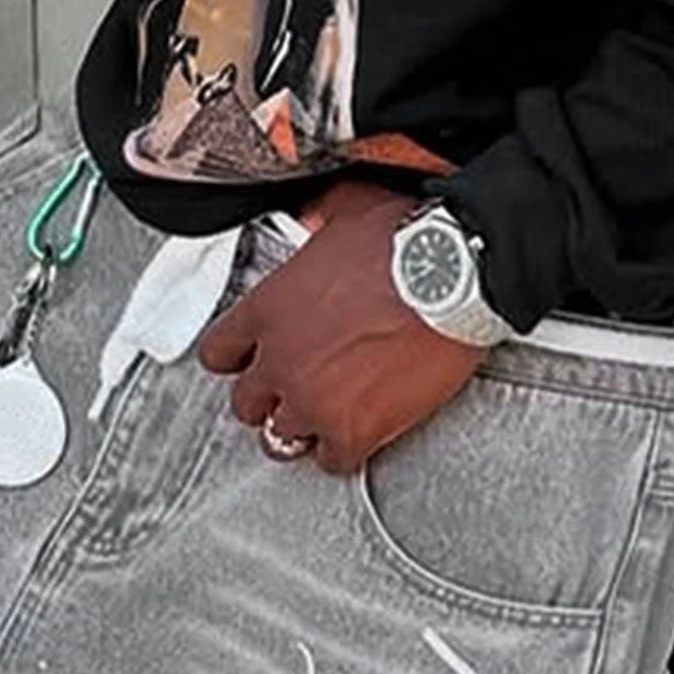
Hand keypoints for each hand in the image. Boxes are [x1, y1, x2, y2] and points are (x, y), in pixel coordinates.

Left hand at [198, 186, 487, 475]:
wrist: (454, 278)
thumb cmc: (406, 244)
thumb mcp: (342, 213)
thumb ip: (312, 225)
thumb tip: (311, 219)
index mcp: (267, 309)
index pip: (218, 353)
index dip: (236, 360)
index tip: (252, 363)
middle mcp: (280, 360)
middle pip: (246, 404)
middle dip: (269, 399)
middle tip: (293, 393)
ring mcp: (312, 400)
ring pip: (280, 439)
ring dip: (301, 430)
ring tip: (322, 421)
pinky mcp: (353, 430)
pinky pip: (331, 461)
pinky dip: (343, 452)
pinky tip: (357, 437)